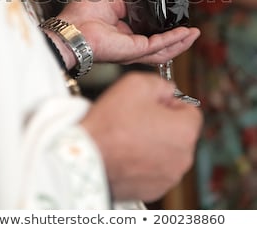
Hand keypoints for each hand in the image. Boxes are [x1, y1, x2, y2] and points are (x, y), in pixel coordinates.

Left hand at [48, 0, 199, 67]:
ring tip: (194, 34)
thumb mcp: (107, 4)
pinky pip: (158, 46)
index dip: (162, 29)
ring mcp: (132, 50)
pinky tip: (185, 33)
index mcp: (121, 34)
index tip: (174, 20)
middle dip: (177, 40)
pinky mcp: (134, 51)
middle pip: (159, 46)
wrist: (70, 28)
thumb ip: (123, 5)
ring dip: (180, 42)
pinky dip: (173, 39)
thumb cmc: (80, 17)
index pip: (147, 35)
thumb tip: (135, 2)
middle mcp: (129, 45)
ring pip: (163, 50)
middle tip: (192, 32)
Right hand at [81, 72, 202, 201]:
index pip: (191, 110)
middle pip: (180, 133)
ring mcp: (168, 177)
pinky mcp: (153, 191)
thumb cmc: (110, 124)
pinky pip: (155, 170)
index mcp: (184, 131)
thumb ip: (161, 84)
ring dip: (154, 144)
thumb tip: (167, 90)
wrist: (85, 158)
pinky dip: (145, 162)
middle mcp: (183, 157)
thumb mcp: (137, 84)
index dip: (170, 103)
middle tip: (137, 119)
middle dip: (164, 124)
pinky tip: (126, 154)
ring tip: (129, 137)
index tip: (153, 104)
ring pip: (168, 152)